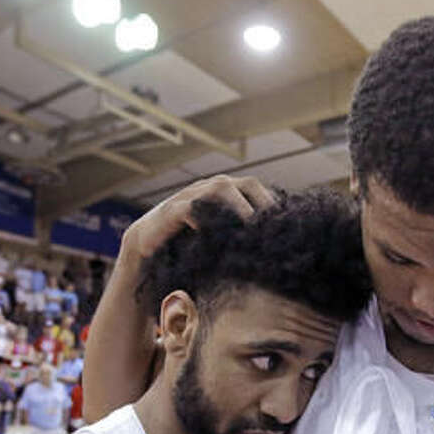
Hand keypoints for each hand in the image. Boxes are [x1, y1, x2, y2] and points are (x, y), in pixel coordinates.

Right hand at [121, 175, 275, 259]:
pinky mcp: (171, 211)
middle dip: (260, 200)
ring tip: (251, 226)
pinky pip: (191, 208)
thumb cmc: (187, 246)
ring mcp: (189, 196)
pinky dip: (204, 218)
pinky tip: (217, 235)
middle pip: (242, 183)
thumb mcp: (217, 240)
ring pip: (219, 189)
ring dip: (238, 205)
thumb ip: (238, 237)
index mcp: (222, 194)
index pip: (254, 188)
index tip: (286, 222)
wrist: (147, 248)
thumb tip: (271, 250)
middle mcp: (208, 189)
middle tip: (272, 223)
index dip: (270, 202)